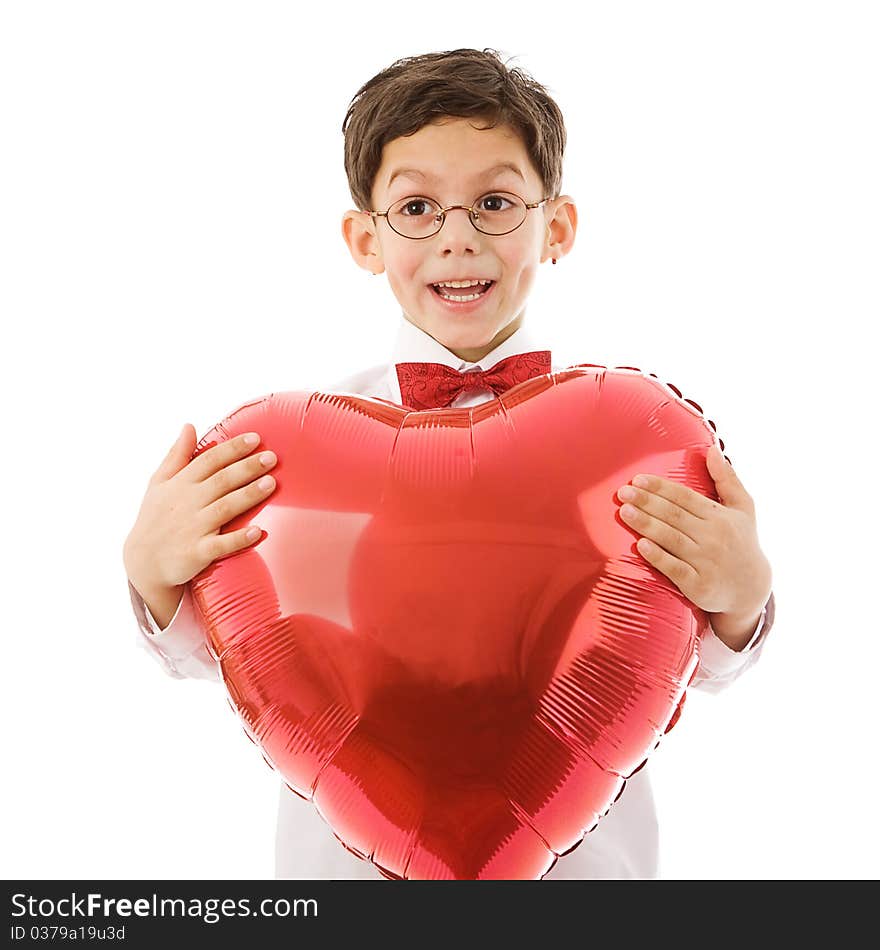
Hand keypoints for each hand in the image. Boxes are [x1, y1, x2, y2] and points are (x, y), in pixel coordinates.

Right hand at [122, 424, 277, 596]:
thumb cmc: (155, 518)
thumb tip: (189, 425)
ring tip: (272, 483)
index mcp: (180, 484)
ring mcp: (193, 528)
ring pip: (224, 508)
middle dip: (246, 468)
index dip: (232, 449)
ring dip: (248, 496)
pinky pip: (221, 545)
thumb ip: (176, 455)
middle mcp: (187, 503)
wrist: (143, 563)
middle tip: (272, 457)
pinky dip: (238, 539)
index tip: (256, 438)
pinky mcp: (197, 553)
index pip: (209, 460)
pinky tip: (258, 531)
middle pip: (221, 481)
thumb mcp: (158, 483)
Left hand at [616, 443, 771, 648]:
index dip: (660, 488)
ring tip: (624, 511)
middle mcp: (713, 537)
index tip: (637, 479)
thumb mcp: (743, 509)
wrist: (751, 589)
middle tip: (622, 492)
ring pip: (671, 538)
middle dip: (647, 502)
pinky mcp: (699, 585)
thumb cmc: (742, 542)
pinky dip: (658, 557)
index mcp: (719, 517)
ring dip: (646, 524)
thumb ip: (727, 479)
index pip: (685, 497)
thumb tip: (713, 450)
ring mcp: (706, 562)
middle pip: (674, 515)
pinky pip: (675, 569)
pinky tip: (640, 546)